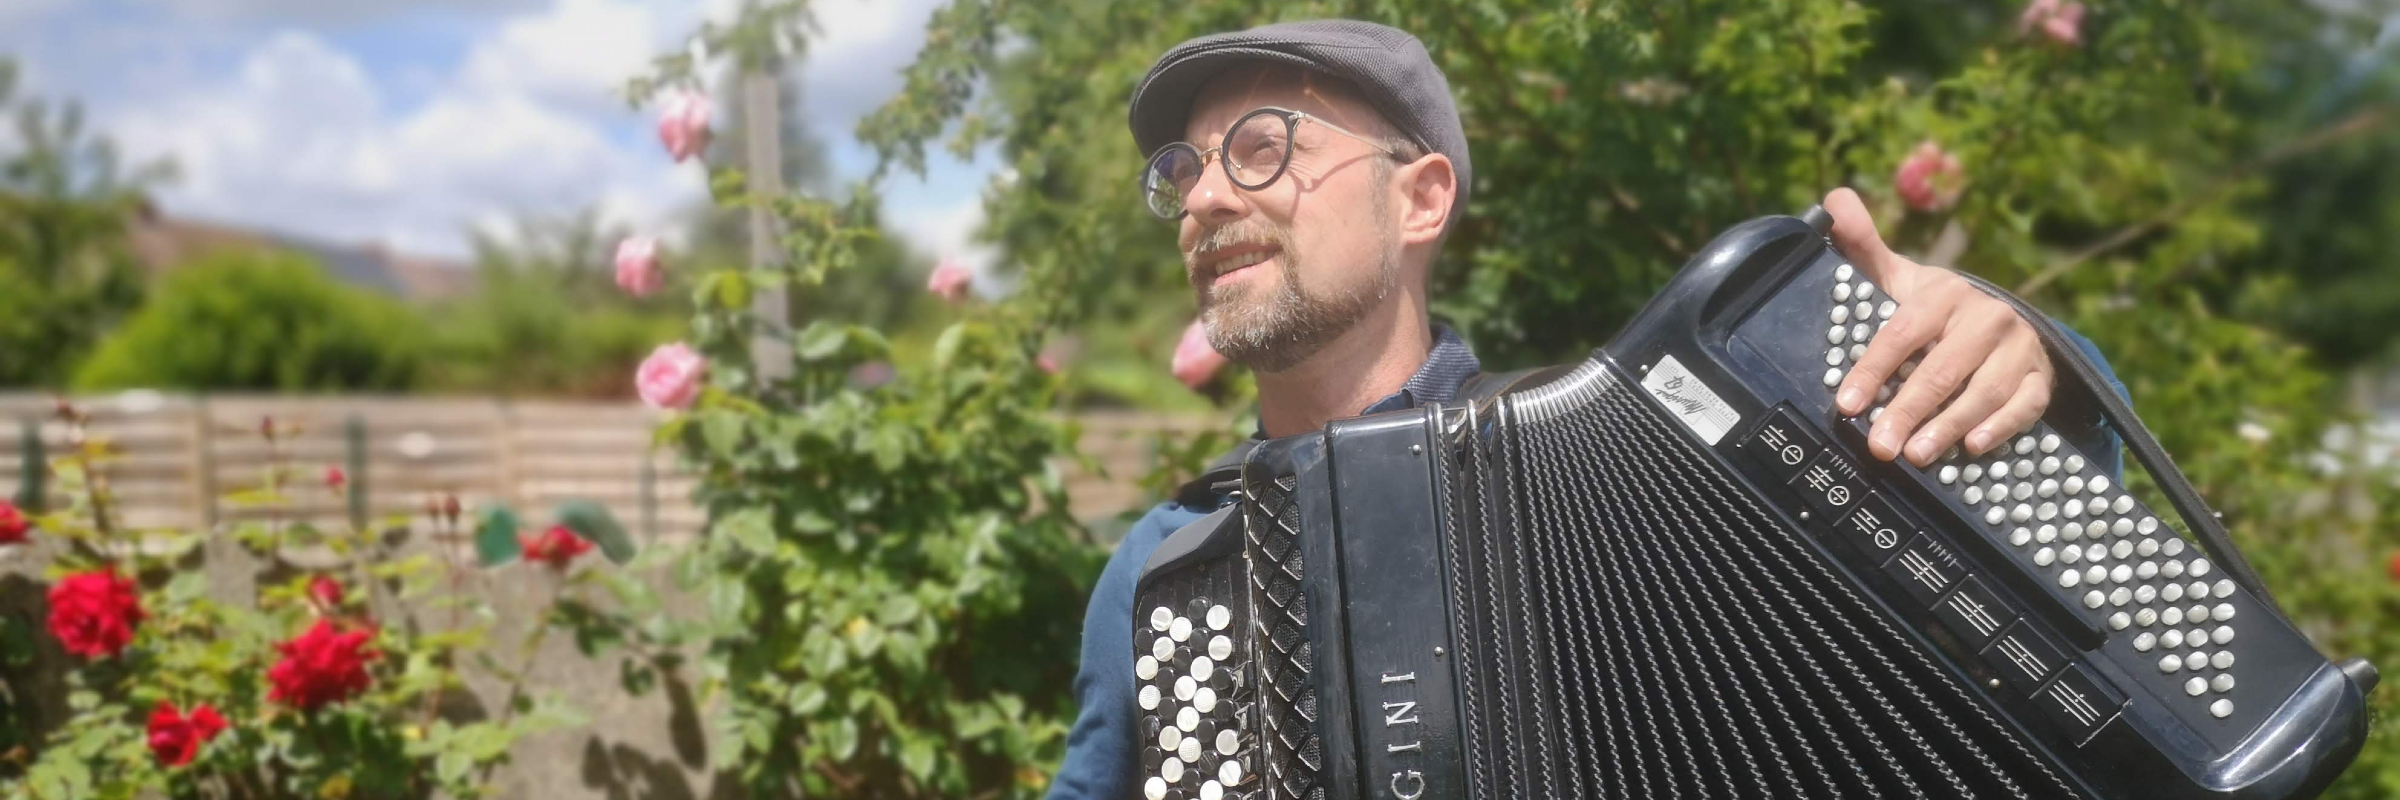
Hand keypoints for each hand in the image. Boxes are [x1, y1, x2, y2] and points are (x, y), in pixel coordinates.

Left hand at [1823, 187, 2054, 466]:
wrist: (1997, 322)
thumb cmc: (1931, 308)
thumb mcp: (1897, 278)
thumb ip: (1862, 246)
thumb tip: (1833, 200)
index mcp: (1944, 292)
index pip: (1903, 333)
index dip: (1874, 369)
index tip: (1848, 404)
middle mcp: (1986, 317)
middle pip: (1943, 369)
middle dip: (1908, 410)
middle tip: (1880, 446)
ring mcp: (2018, 347)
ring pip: (1984, 391)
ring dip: (1949, 426)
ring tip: (1916, 455)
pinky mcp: (2041, 375)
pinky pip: (2026, 406)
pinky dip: (2001, 427)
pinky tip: (1972, 447)